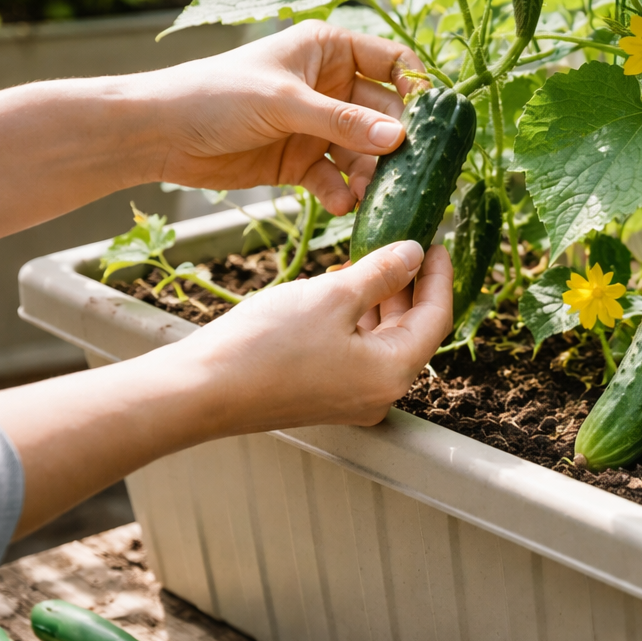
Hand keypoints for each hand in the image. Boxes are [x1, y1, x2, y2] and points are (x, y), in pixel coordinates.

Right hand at [0, 239, 452, 536]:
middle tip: (406, 243)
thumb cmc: (267, 344)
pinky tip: (340, 289)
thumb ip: (382, 272)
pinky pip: (355, 353)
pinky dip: (356, 321)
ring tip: (371, 258)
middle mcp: (379, 394)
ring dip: (381, 300)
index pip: (436, 317)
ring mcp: (351, 400)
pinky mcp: (323, 397)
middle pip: (412, 331)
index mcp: (393, 373)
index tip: (437, 240)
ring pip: (382, 341)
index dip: (440, 275)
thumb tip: (415, 253)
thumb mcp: (333, 295)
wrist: (201, 390)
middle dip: (410, 286)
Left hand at [138, 22, 425, 214]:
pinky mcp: (302, 161)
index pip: (393, 63)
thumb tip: (400, 139)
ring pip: (364, 152)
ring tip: (371, 196)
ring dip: (370, 175)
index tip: (435, 124)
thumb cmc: (216, 95)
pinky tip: (341, 207)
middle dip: (397, 144)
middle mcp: (331, 86)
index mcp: (329, 50)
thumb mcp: (284, 103)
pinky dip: (342, 193)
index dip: (418, 90)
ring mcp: (318, 126)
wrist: (160, 133)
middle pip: (384, 114)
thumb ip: (343, 122)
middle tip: (410, 172)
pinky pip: (336, 178)